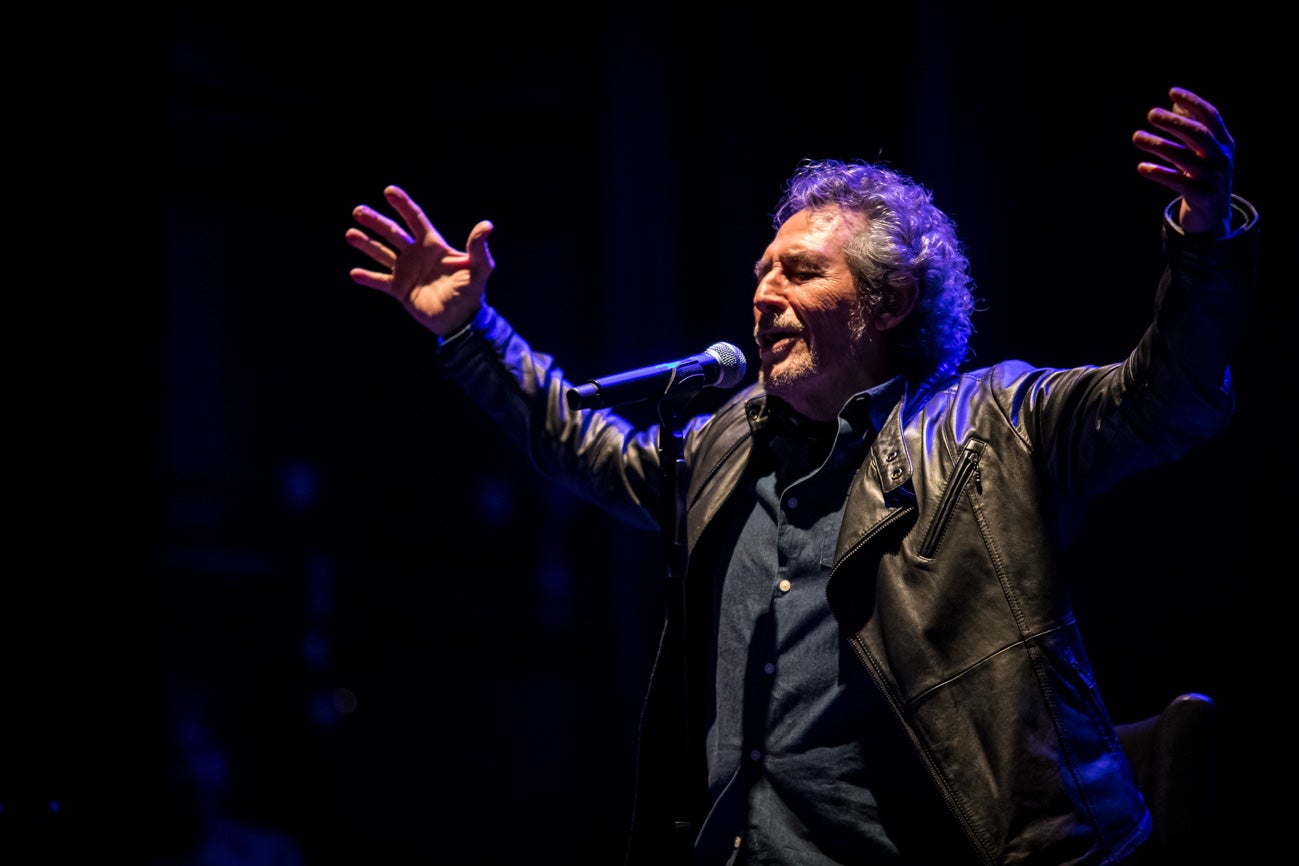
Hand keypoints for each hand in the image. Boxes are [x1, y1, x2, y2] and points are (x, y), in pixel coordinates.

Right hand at [346, 185, 493, 335]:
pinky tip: (354, 273)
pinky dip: (368, 278)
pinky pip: (380, 281)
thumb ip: (478, 248)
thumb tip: (487, 225)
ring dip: (366, 244)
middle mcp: (416, 254)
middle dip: (375, 221)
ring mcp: (406, 271)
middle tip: (358, 211)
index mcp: (432, 245)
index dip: (403, 204)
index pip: (415, 219)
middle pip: (392, 232)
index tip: (389, 191)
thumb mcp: (479, 268)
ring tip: (350, 234)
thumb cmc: (472, 292)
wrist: (460, 320)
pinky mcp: (400, 289)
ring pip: (382, 253)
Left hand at [1132, 87, 1233, 236]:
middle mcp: (1221, 158)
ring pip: (1185, 159)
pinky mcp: (1201, 197)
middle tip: (1151, 113)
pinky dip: (1159, 173)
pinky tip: (1141, 167)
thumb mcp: (1203, 151)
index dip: (1193, 103)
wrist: (1214, 216)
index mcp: (1224, 142)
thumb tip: (1175, 102)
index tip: (1172, 91)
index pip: (1211, 117)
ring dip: (1159, 145)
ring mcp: (1213, 178)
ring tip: (1136, 136)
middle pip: (1199, 135)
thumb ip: (1191, 127)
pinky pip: (1178, 183)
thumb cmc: (1204, 176)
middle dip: (1174, 122)